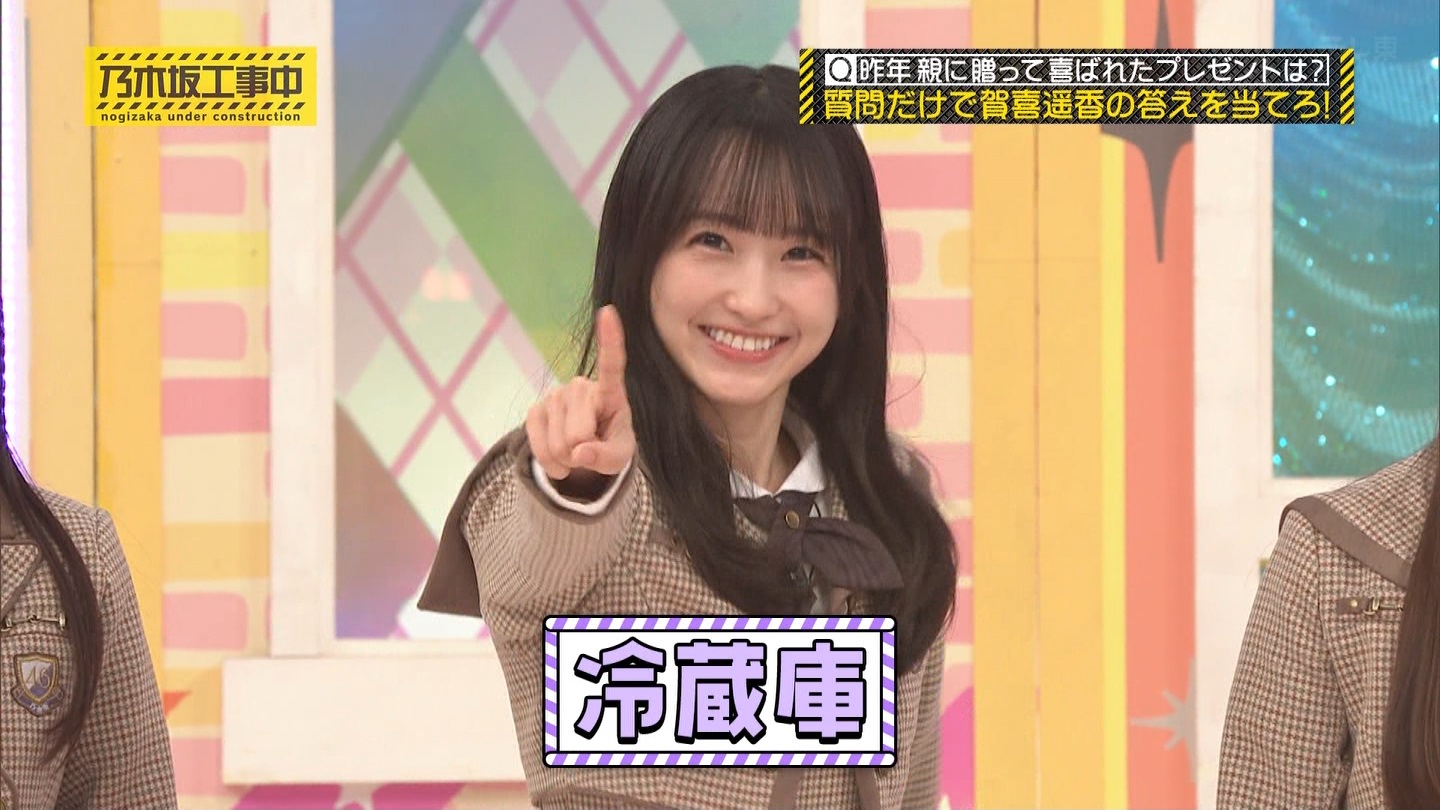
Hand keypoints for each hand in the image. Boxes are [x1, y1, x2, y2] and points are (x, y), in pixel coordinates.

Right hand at [526, 305, 635, 488]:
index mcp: (610, 391)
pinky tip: (560, 457)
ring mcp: (555, 395)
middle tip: (590, 449)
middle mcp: (581, 386)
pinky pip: (538, 447)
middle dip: (583, 454)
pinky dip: (550, 463)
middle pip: (578, 435)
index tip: (609, 311)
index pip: (611, 364)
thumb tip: (580, 453)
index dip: (609, 339)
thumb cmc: (611, 443)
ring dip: (567, 460)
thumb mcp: (619, 456)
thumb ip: (607, 457)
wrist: (587, 449)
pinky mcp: (535, 409)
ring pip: (558, 445)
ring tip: (577, 450)